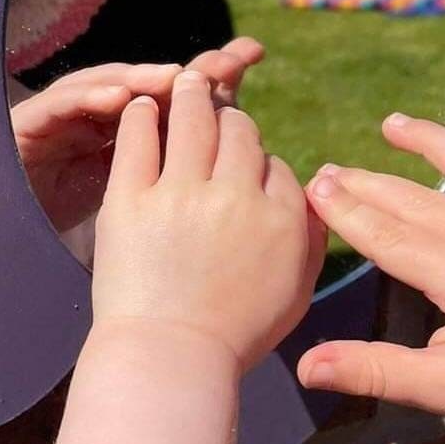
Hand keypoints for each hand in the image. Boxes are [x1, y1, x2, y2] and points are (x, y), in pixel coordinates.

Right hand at [12, 39, 263, 232]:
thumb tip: (258, 176)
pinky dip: (90, 94)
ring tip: (171, 77)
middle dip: (188, 69)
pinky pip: (62, 102)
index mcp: (138, 138)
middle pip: (151, 81)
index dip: (216, 76)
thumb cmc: (93, 249)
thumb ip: (193, 188)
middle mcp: (102, 117)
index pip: (183, 98)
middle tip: (224, 59)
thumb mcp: (150, 213)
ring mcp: (67, 116)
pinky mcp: (30, 122)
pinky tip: (119, 97)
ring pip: (108, 82)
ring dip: (141, 76)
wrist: (18, 253)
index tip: (253, 55)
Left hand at [91, 70, 324, 372]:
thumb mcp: (296, 291)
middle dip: (227, 117)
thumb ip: (311, 239)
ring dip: (189, 93)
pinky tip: (141, 105)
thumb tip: (313, 198)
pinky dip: (141, 114)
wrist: (169, 360)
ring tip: (183, 83)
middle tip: (212, 104)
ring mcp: (180, 193)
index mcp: (281, 217)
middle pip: (237, 131)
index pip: (274, 163)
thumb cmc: (234, 335)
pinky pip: (138, 137)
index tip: (240, 165)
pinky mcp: (130, 199)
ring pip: (191, 118)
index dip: (256, 159)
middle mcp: (236, 195)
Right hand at [297, 114, 444, 443]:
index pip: (391, 236)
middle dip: (369, 184)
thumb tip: (307, 365)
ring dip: (436, 144)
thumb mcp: (444, 391)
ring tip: (395, 124)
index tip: (312, 188)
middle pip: (421, 202)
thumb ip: (374, 370)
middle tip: (329, 171)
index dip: (347, 212)